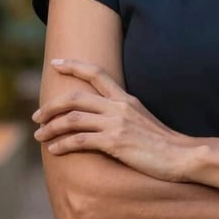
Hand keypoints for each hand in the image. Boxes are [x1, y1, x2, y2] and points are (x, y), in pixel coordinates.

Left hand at [32, 59, 192, 181]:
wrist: (181, 155)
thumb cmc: (162, 142)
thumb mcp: (142, 119)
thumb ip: (123, 113)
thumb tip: (103, 117)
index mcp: (125, 98)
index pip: (96, 73)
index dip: (74, 65)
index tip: (56, 63)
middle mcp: (119, 106)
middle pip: (76, 97)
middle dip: (51, 105)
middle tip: (37, 115)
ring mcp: (116, 124)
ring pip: (73, 119)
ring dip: (51, 127)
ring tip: (39, 135)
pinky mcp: (115, 143)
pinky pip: (80, 140)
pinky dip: (62, 144)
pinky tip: (54, 150)